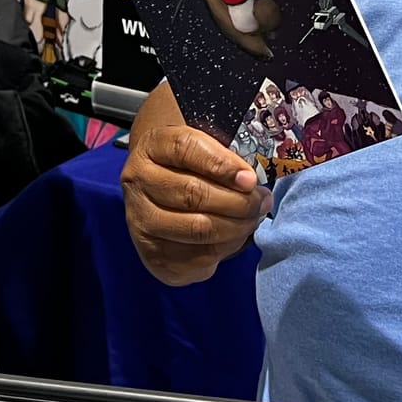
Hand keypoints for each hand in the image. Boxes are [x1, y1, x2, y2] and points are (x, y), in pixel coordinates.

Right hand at [121, 125, 270, 285]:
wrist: (158, 191)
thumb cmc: (190, 164)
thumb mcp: (203, 146)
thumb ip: (225, 156)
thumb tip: (255, 182)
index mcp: (153, 145)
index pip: (185, 149)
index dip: (221, 164)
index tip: (250, 179)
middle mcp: (138, 181)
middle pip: (192, 194)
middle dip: (238, 202)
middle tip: (263, 201)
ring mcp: (140, 220)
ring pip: (196, 229)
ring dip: (237, 226)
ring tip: (255, 218)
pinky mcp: (151, 254)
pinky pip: (197, 257)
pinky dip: (226, 247)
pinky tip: (237, 235)